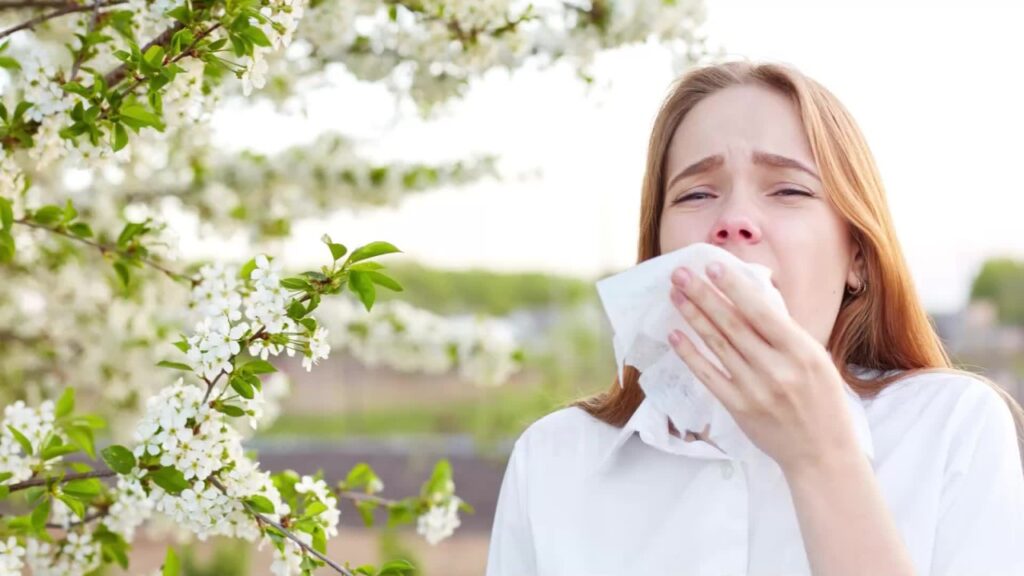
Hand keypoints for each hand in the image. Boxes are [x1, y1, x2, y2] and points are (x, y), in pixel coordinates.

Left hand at [666, 261, 859, 471]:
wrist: (822, 453)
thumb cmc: (822, 400)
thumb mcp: (816, 360)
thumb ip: (785, 333)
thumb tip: (750, 298)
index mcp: (802, 352)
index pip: (761, 312)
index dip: (734, 288)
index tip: (712, 266)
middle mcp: (778, 369)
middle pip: (732, 324)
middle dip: (704, 295)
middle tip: (681, 273)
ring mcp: (756, 389)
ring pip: (717, 346)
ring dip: (693, 317)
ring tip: (675, 295)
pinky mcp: (739, 407)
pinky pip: (709, 376)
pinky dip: (691, 354)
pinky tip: (675, 336)